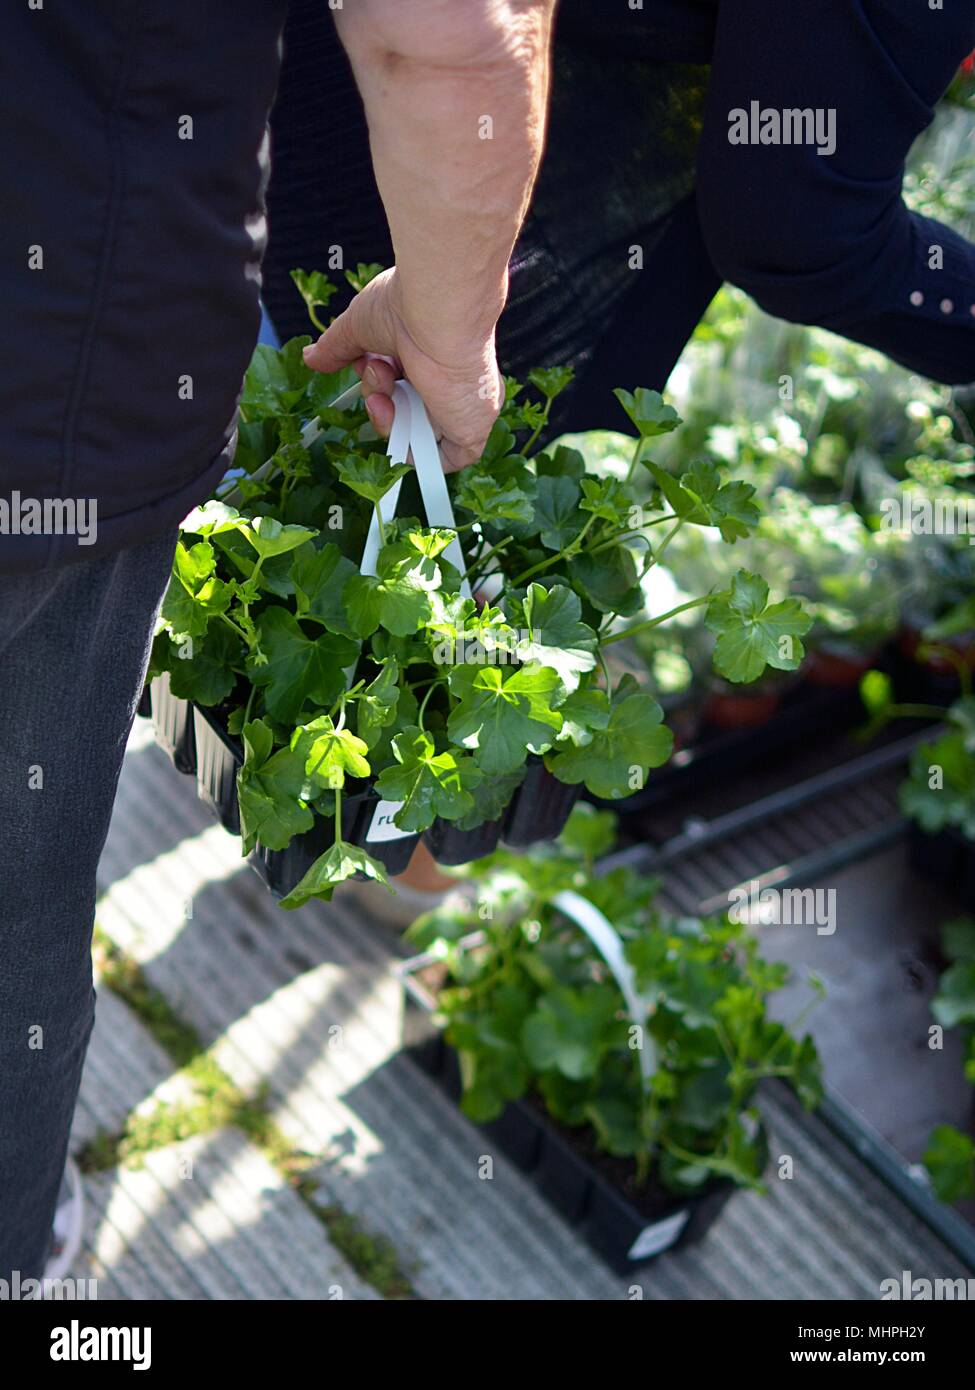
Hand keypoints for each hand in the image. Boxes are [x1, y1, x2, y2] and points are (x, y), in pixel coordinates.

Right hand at [302, 268, 502, 471]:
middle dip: (377, 393)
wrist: (438, 312)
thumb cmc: (408, 307)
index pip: (399, 382)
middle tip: (378, 370)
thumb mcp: (359, 326)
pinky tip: (403, 423)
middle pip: (402, 408)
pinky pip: (442, 459)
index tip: (366, 361)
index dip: (375, 380)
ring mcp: (460, 408)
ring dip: (388, 416)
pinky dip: (415, 453)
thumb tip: (312, 357)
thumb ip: (337, 347)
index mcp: (430, 353)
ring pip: (414, 433)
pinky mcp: (471, 430)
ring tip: (389, 386)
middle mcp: (448, 380)